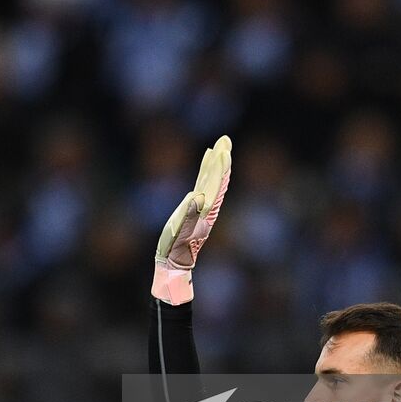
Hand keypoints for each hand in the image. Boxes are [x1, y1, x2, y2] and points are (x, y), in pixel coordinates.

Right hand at [152, 135, 231, 304]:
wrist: (174, 262)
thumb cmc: (174, 249)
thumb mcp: (180, 232)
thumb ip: (189, 215)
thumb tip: (198, 197)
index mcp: (204, 211)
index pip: (214, 185)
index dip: (218, 168)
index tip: (222, 152)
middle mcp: (207, 206)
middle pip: (216, 178)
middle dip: (221, 158)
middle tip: (226, 139)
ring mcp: (202, 205)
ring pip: (212, 179)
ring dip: (216, 161)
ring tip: (221, 144)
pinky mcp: (195, 205)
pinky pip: (203, 182)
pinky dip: (206, 168)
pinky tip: (208, 157)